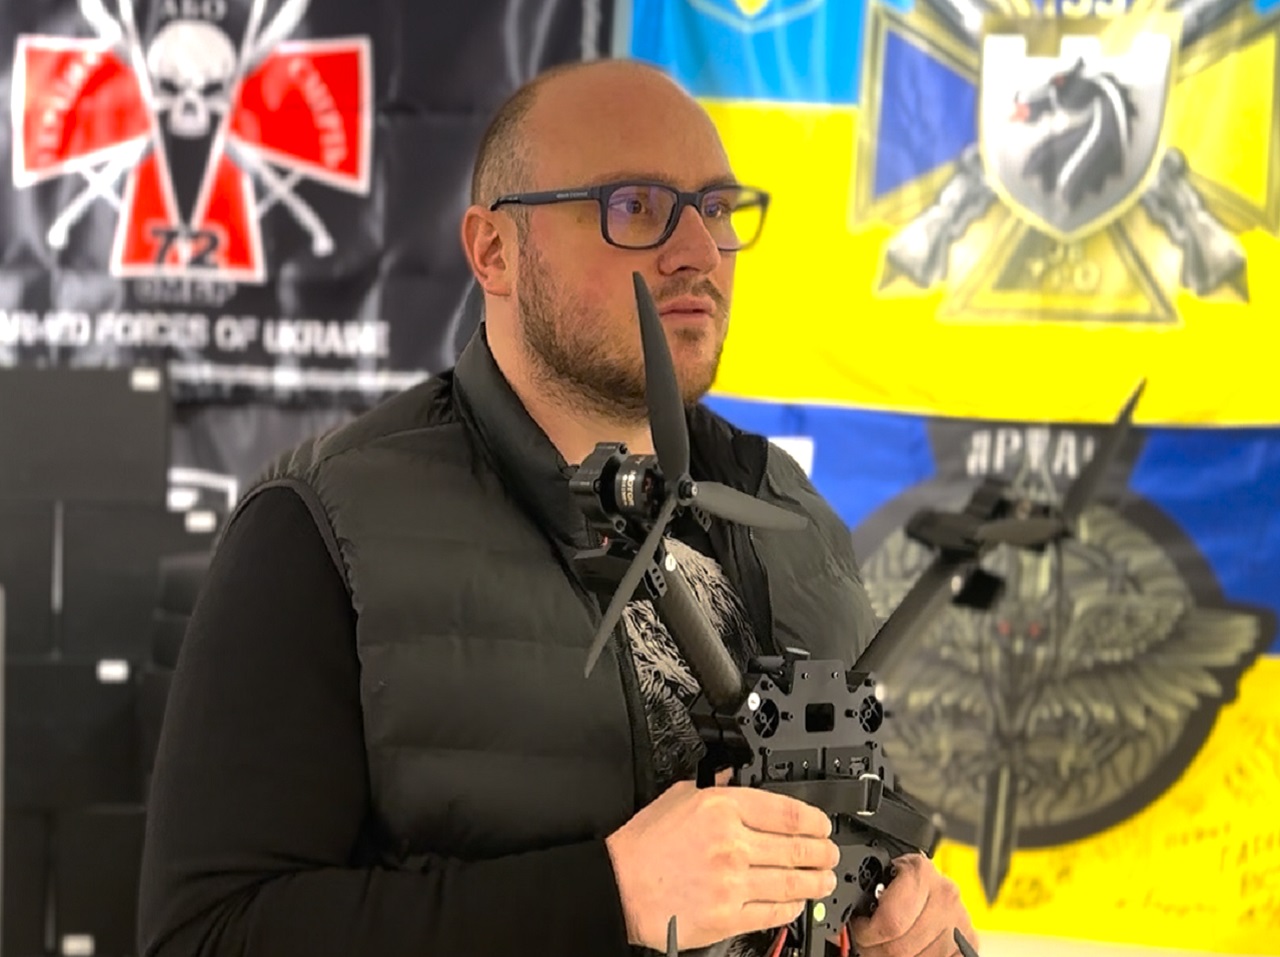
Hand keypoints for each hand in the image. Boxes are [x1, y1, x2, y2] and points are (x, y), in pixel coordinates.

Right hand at [604, 778, 839, 949]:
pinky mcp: (727, 916)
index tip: (822, 825)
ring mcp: (732, 882)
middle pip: (795, 848)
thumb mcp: (677, 796)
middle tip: (830, 853)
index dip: (814, 820)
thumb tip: (735, 774)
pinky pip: (772, 912)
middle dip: (822, 852)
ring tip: (824, 879)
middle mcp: (731, 843)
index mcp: (721, 808)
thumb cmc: (641, 845)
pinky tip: (797, 904)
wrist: (618, 887)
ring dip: (815, 881)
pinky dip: (791, 908)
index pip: (785, 812)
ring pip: (791, 882)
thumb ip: (713, 783)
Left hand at [849, 853, 977, 956]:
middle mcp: (945, 897)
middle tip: (868, 945)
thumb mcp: (885, 876)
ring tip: (887, 947)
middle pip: (901, 947)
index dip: (867, 933)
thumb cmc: (904, 879)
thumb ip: (869, 896)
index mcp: (920, 873)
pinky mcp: (969, 943)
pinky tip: (910, 951)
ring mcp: (960, 922)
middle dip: (876, 950)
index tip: (860, 931)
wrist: (934, 880)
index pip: (890, 921)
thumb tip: (843, 924)